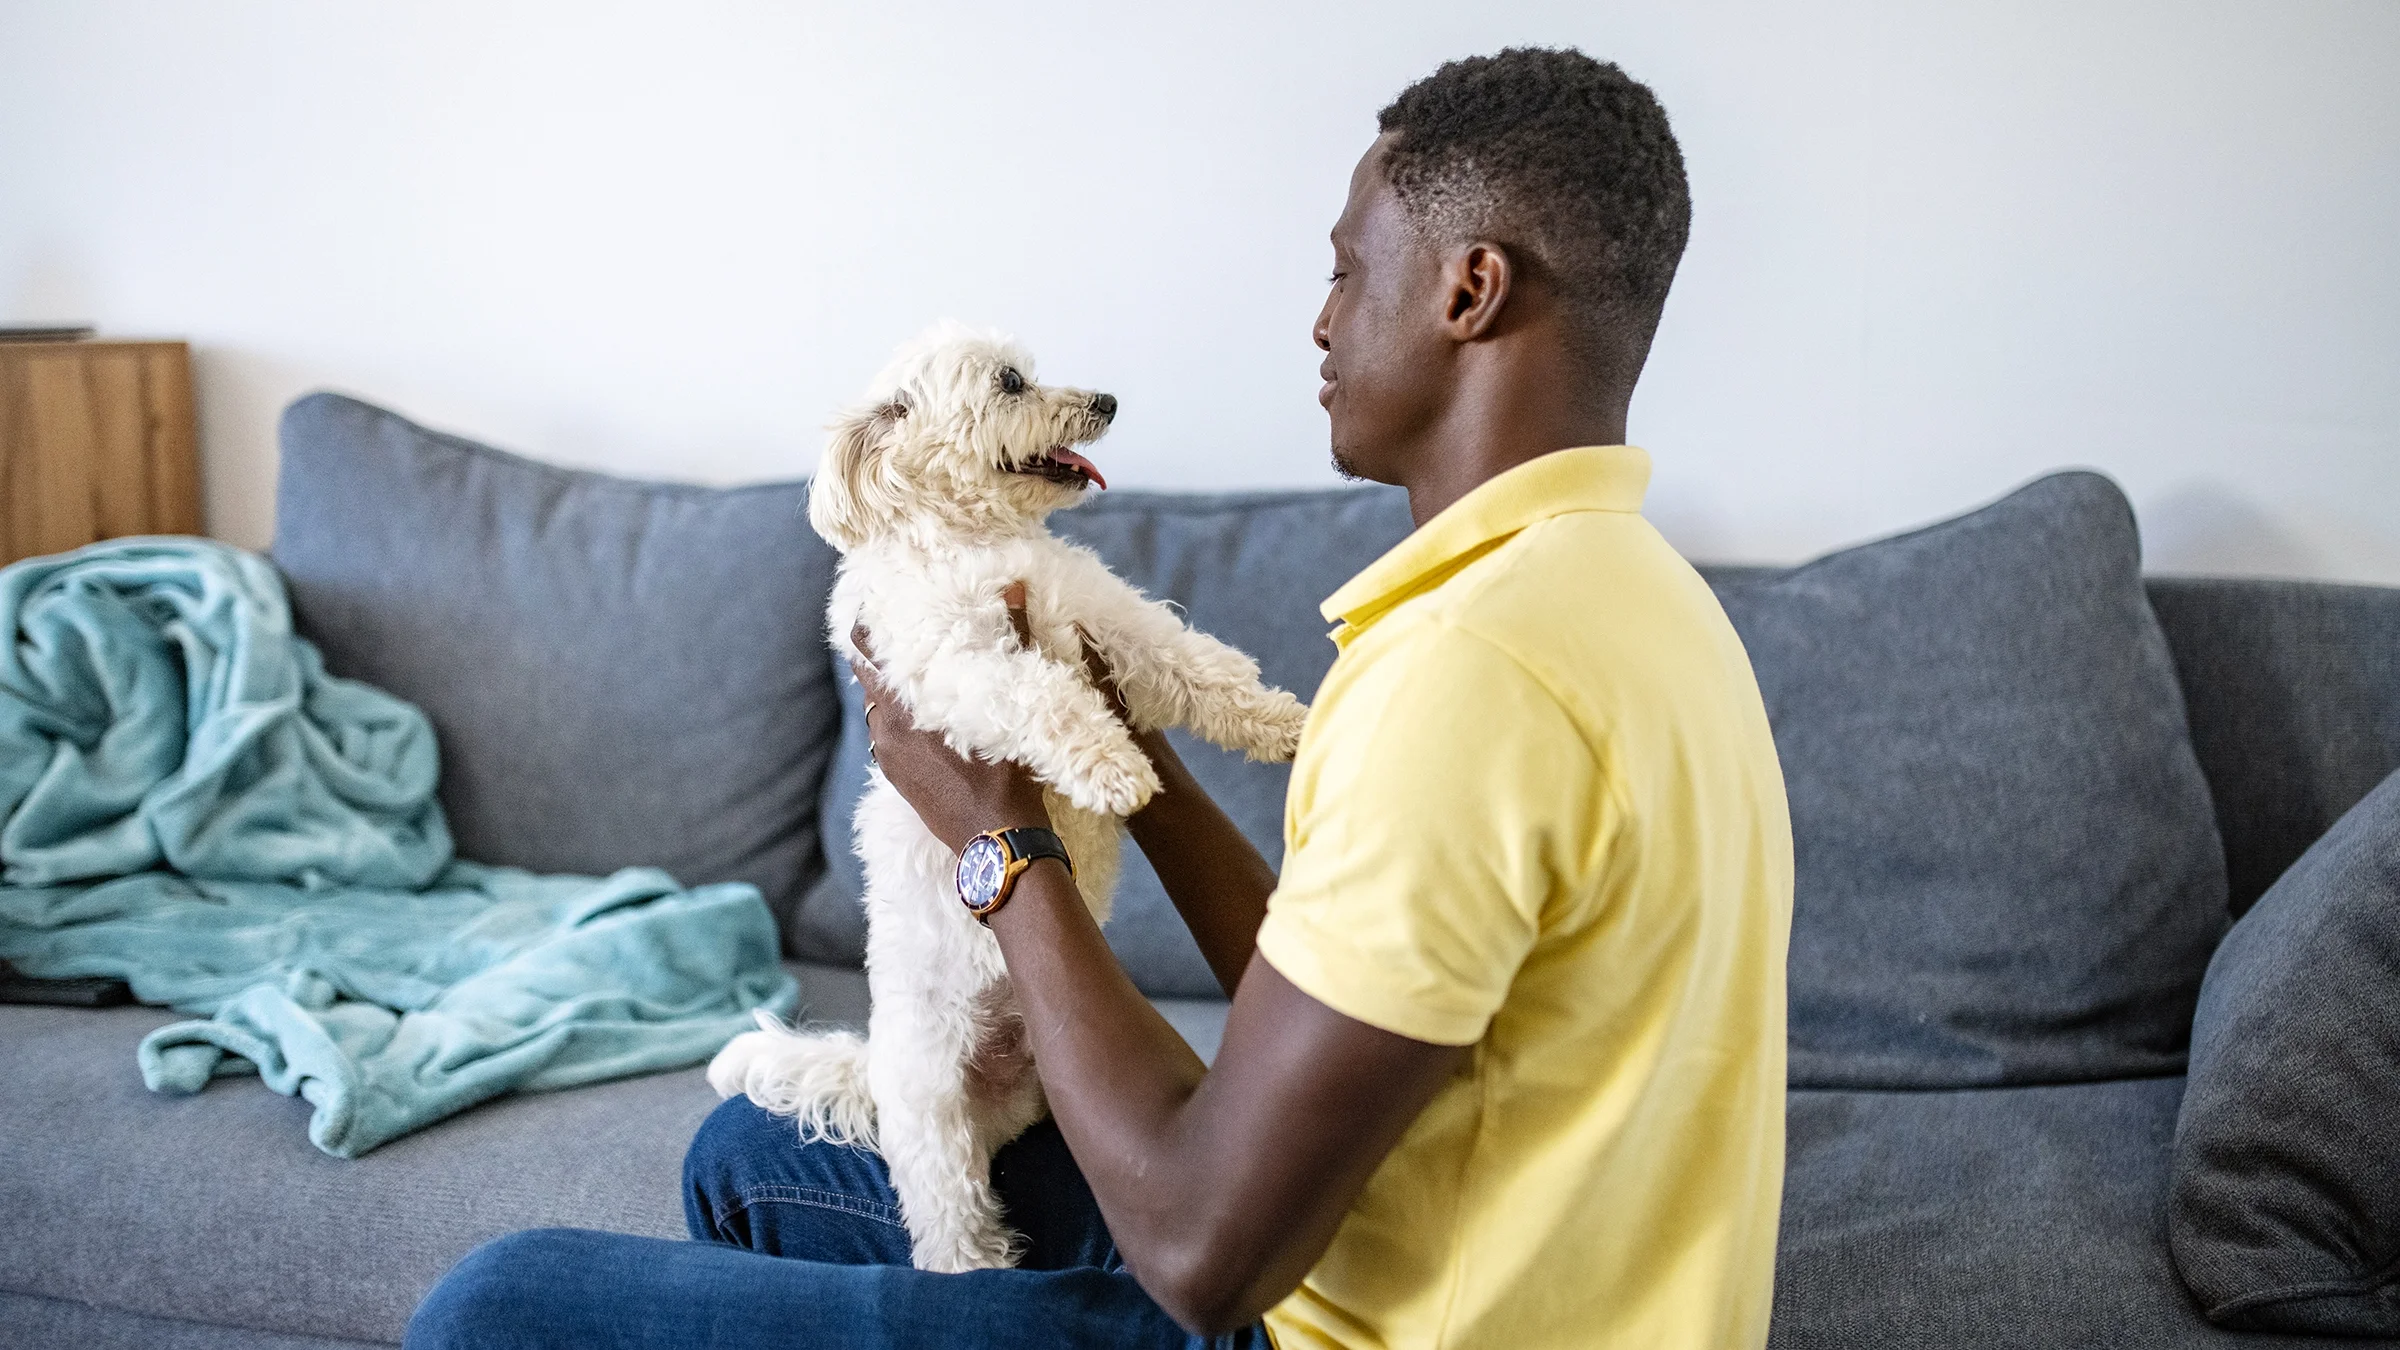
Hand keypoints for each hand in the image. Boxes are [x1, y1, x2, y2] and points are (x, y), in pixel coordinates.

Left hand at [849, 581, 1055, 852]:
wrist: (997, 842)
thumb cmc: (1008, 773)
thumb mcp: (1009, 702)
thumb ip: (1012, 640)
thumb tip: (1016, 588)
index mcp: (904, 707)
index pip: (865, 654)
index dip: (865, 627)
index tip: (874, 604)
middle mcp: (885, 731)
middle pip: (870, 679)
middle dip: (885, 656)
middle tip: (904, 632)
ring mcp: (888, 758)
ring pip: (880, 710)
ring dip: (895, 691)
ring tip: (919, 672)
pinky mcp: (896, 779)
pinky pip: (888, 737)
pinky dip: (900, 720)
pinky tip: (926, 717)